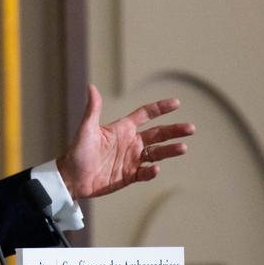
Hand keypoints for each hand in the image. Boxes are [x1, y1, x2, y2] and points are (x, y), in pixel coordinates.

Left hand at [56, 84, 194, 199]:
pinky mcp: (130, 176)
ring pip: (157, 153)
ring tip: (183, 147)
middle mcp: (130, 143)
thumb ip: (93, 109)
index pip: (146, 115)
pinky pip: (145, 172)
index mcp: (122, 129)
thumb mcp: (86, 129)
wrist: (71, 178)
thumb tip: (91, 86)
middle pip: (158, 134)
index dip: (160, 108)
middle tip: (191, 128)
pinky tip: (156, 168)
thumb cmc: (77, 151)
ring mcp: (131, 159)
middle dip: (174, 130)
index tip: (176, 103)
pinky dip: (152, 171)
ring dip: (170, 150)